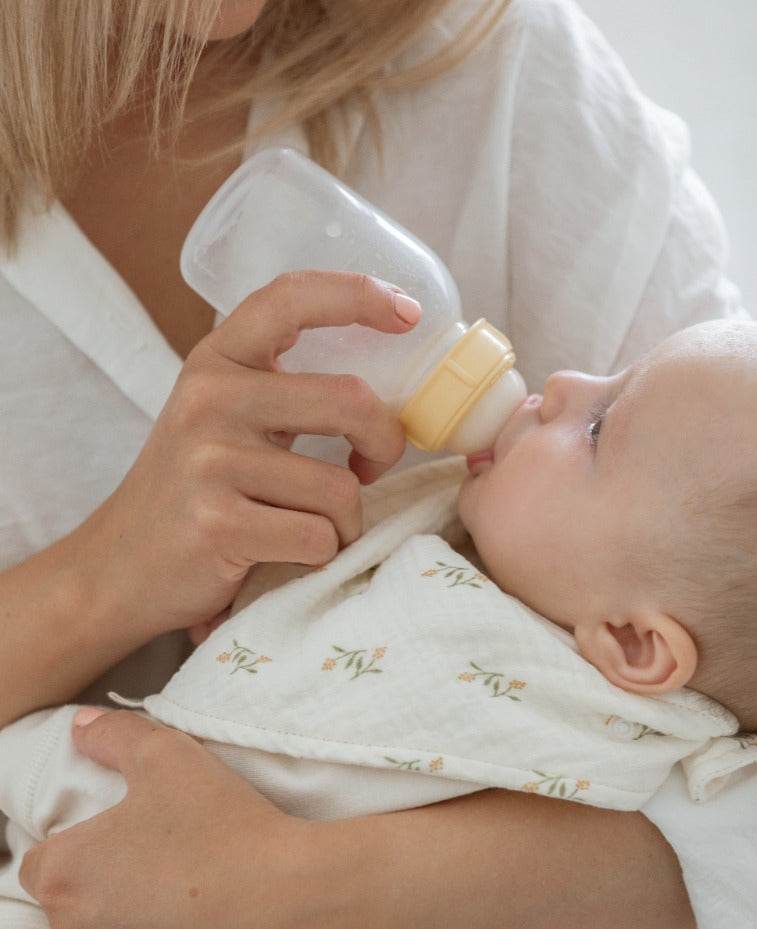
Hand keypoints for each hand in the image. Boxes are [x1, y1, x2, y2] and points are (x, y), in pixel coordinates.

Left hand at [19, 710, 385, 928]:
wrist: (296, 906)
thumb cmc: (226, 827)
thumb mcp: (168, 756)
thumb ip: (113, 735)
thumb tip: (80, 728)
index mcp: (62, 877)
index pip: (44, 864)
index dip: (85, 847)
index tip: (131, 837)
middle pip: (75, 911)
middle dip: (107, 891)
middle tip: (167, 863)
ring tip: (191, 900)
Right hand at [77, 271, 413, 645]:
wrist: (114, 570)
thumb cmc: (189, 498)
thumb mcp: (218, 422)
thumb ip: (278, 395)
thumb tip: (383, 397)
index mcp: (215, 363)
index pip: (290, 299)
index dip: (358, 295)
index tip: (407, 312)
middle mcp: (210, 399)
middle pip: (349, 401)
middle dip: (385, 442)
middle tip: (373, 466)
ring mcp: (210, 461)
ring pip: (340, 487)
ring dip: (345, 522)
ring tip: (313, 530)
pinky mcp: (218, 523)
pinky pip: (318, 537)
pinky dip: (322, 557)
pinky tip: (292, 558)